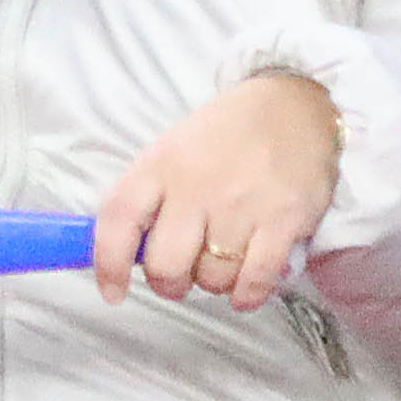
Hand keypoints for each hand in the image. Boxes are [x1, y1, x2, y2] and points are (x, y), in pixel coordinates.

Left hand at [90, 72, 337, 311]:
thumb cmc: (226, 135)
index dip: (107, 263)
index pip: (118, 219)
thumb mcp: (174, 150)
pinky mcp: (283, 220)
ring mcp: (241, 204)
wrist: (292, 106)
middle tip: (180, 275)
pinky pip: (254, 281)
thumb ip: (149, 198)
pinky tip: (245, 286)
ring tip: (223, 259)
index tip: (113, 292)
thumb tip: (126, 254)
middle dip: (169, 283)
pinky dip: (246, 295)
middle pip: (166, 264)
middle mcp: (196, 185)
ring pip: (212, 278)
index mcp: (160, 164)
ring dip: (214, 282)